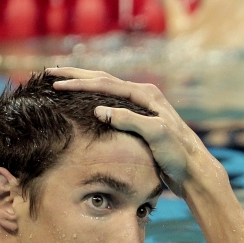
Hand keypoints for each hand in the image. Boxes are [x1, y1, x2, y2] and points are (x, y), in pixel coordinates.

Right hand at [48, 68, 215, 195]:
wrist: (194, 170)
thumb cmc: (178, 154)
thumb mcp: (156, 136)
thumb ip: (130, 120)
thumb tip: (99, 110)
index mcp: (147, 95)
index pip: (106, 84)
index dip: (79, 83)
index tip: (55, 84)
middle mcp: (145, 95)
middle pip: (104, 79)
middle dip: (76, 75)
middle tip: (49, 72)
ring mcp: (143, 106)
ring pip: (107, 88)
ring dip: (83, 82)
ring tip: (61, 80)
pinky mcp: (141, 118)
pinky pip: (112, 101)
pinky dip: (94, 97)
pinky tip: (83, 101)